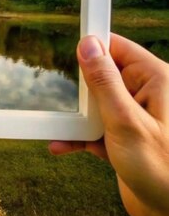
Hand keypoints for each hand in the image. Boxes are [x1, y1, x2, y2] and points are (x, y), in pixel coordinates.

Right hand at [50, 33, 168, 215]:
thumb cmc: (164, 171)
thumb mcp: (126, 122)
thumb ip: (104, 82)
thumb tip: (88, 44)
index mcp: (156, 81)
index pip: (118, 48)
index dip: (93, 47)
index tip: (67, 48)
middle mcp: (146, 95)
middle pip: (102, 75)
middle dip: (80, 89)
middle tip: (68, 103)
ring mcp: (135, 118)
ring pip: (96, 104)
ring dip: (76, 117)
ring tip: (57, 128)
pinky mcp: (125, 139)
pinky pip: (96, 129)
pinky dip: (78, 136)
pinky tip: (60, 145)